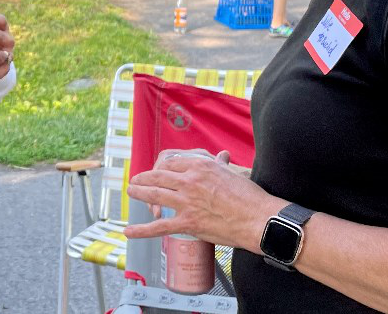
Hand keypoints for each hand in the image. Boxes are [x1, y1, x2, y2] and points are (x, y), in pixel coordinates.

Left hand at [123, 150, 279, 250]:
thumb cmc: (250, 196)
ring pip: (155, 195)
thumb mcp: (233, 173)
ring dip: (139, 193)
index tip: (157, 172)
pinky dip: (141, 230)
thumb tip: (222, 156)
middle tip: (136, 180)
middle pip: (159, 176)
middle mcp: (190, 180)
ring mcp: (187, 202)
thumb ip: (221, 165)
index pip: (172, 162)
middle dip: (144, 178)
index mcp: (201, 165)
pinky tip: (129, 231)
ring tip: (131, 192)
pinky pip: (159, 226)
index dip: (161, 167)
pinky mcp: (188, 223)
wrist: (258, 218)